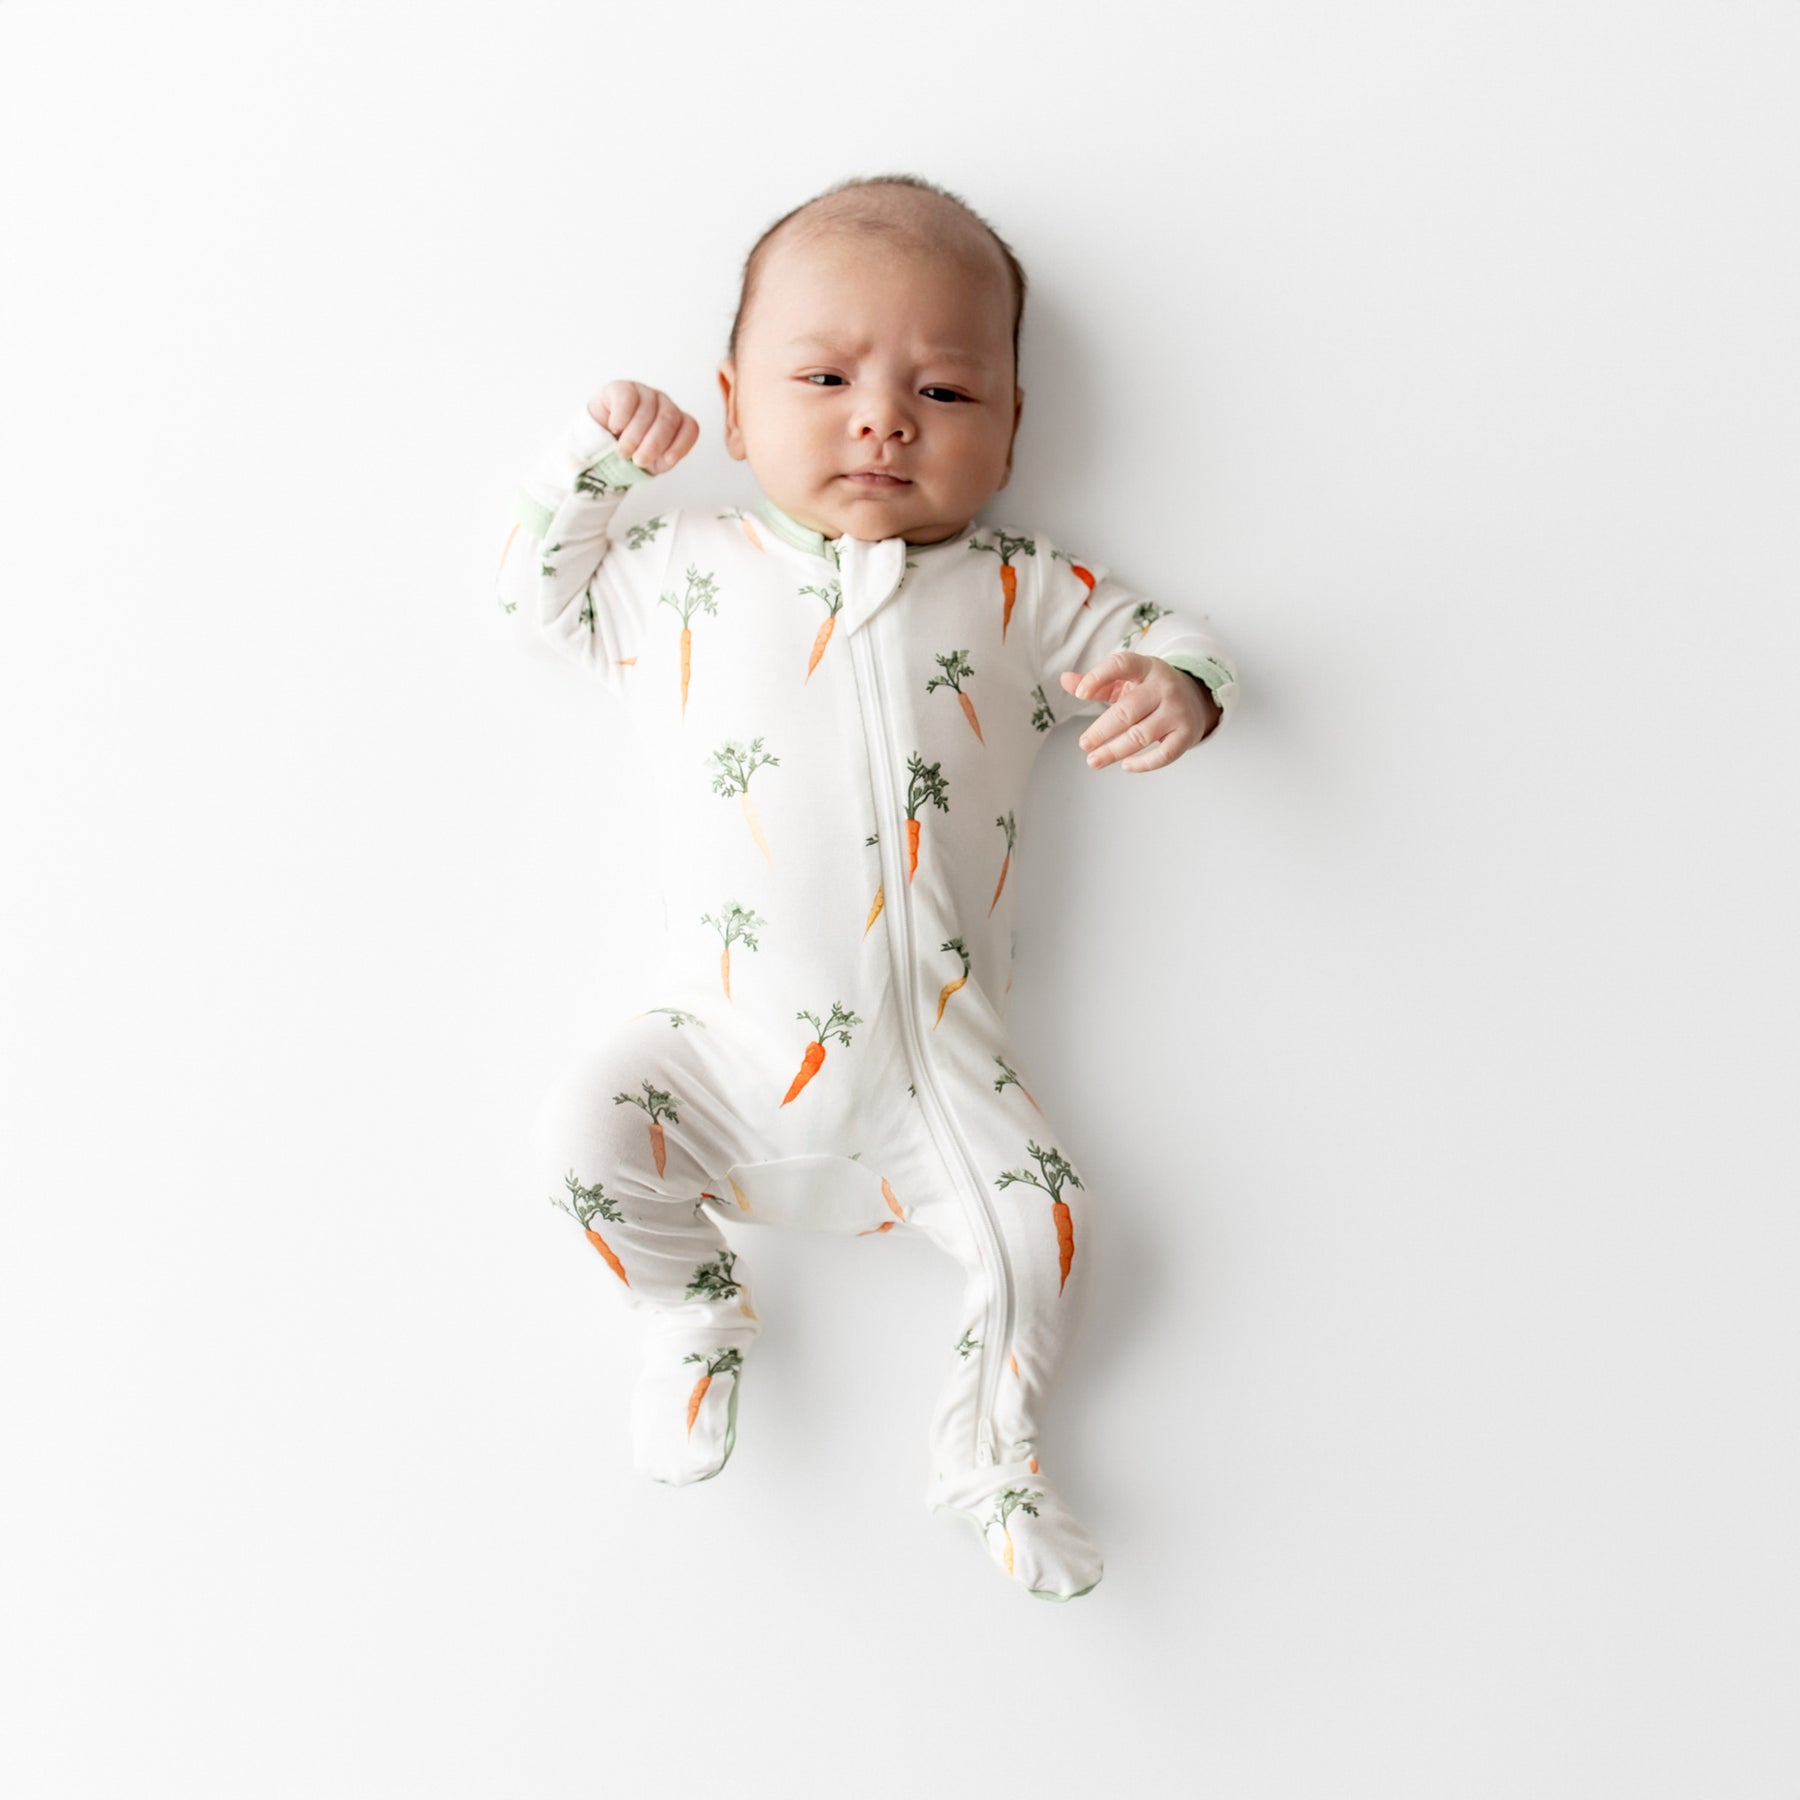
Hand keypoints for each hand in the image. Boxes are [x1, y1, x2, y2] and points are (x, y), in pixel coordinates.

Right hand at [586, 380, 699, 474]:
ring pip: (647, 409)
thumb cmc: (632, 452)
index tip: (667, 459)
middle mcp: (664, 405)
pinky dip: (622, 416)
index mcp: (676, 423)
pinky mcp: (621, 388)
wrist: (601, 443)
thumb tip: (666, 457)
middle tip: (638, 460)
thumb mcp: (652, 462)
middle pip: (669, 418)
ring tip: (623, 451)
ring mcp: (644, 393)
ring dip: (634, 435)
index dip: (681, 444)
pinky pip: (627, 397)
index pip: (690, 427)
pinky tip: (615, 428)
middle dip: (654, 443)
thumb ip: (663, 460)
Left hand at [1063, 651, 1219, 771]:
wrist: (1194, 697)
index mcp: (1146, 668)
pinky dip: (1143, 763)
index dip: (1099, 677)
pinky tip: (1126, 765)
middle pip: (1127, 711)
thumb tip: (1064, 680)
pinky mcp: (1187, 734)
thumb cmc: (1150, 690)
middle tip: (1084, 744)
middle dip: (1102, 731)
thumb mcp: (1126, 681)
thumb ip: (1098, 683)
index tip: (1080, 694)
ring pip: (1141, 735)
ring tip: (1094, 760)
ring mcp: (1178, 711)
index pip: (1122, 665)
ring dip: (1114, 751)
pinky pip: (1164, 754)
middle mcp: (1164, 687)